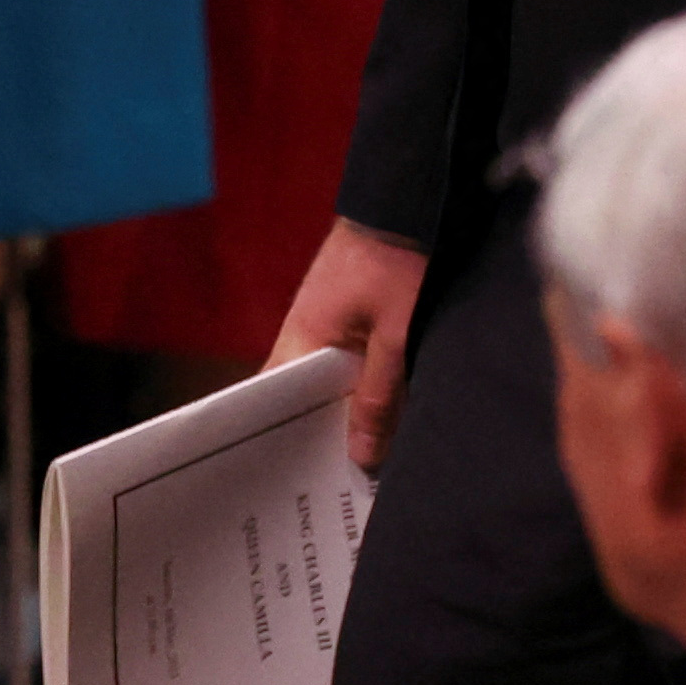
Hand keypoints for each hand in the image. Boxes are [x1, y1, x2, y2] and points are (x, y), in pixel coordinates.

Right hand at [269, 219, 432, 471]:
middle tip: (343, 488)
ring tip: (369, 463)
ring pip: (330, 384)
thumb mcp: (397, 336)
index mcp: (301, 338)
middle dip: (324, 438)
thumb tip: (359, 457)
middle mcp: (304, 332)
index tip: (297, 484)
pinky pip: (349, 364)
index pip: (273, 403)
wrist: (413, 196)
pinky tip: (387, 416)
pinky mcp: (352, 314)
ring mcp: (327, 321)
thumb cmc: (399, 260)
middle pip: (304, 401)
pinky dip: (363, 389)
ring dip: (349, 414)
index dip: (282, 443)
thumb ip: (378, 396)